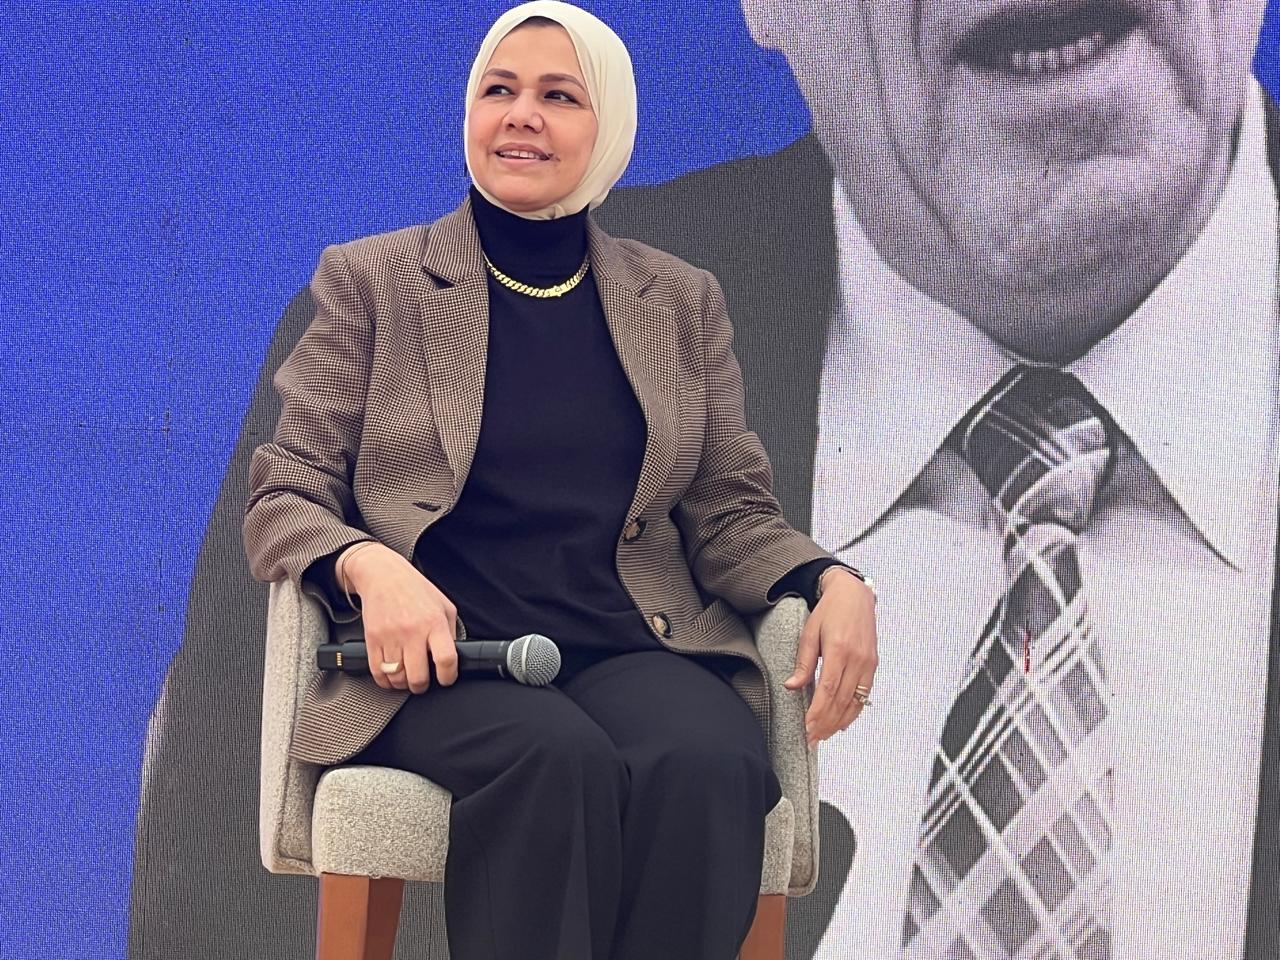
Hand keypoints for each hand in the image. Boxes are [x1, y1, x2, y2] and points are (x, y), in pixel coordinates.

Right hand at [340, 543, 459, 694]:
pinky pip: (377, 672)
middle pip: (418, 676)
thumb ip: (450, 632)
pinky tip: (391, 676)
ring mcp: (390, 636)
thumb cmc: (416, 590)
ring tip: (407, 678)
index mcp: (434, 622)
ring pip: (397, 678)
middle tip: (424, 682)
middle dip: (422, 686)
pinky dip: (385, 681)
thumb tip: (453, 659)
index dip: (448, 677)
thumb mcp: (444, 606)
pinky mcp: (372, 639)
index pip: (446, 659)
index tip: (446, 679)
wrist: (383, 575)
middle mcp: (412, 631)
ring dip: (403, 684)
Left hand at [783, 567, 877, 748]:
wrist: (854, 595)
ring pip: (855, 702)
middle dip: (826, 724)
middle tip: (811, 739)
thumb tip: (792, 686)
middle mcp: (857, 659)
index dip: (817, 713)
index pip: (827, 690)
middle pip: (842, 701)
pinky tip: (842, 723)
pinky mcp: (873, 665)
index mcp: (839, 650)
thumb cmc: (828, 611)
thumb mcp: (810, 632)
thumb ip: (803, 661)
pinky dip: (853, 712)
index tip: (806, 729)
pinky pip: (864, 695)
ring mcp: (868, 663)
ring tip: (823, 736)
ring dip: (839, 722)